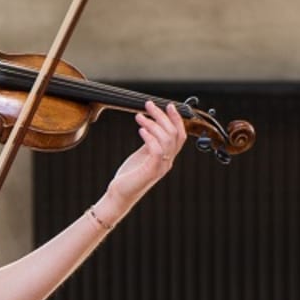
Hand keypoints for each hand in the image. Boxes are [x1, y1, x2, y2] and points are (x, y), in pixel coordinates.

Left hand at [98, 102, 187, 220]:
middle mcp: (167, 162)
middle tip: (149, 104)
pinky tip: (141, 129)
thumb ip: (150, 142)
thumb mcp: (142, 155)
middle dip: (162, 116)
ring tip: (139, 116)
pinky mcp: (150, 171)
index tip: (169, 105)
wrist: (119, 195)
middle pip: (174, 134)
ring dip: (153, 124)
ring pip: (166, 139)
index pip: (180, 135)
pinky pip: (156, 150)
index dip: (176, 119)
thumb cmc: (129, 176)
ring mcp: (160, 167)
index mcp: (167, 157)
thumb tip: (151, 125)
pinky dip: (150, 137)